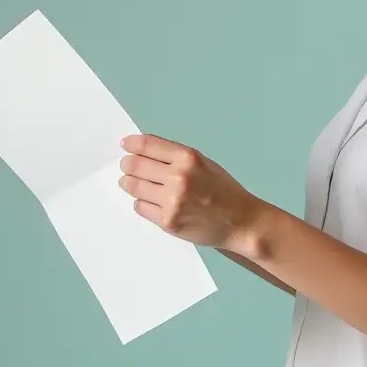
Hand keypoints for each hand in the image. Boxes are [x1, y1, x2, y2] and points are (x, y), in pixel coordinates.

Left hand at [117, 133, 260, 252]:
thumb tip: (144, 151)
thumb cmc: (223, 191)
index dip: (131, 144)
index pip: (147, 145)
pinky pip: (140, 207)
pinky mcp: (168, 221)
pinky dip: (142, 202)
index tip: (126, 146)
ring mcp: (172, 201)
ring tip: (133, 183)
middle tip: (127, 167)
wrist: (240, 221)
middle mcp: (179, 177)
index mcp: (188, 158)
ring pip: (133, 186)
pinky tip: (152, 201)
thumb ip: (175, 157)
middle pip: (134, 165)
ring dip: (129, 183)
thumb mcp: (203, 163)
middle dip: (127, 165)